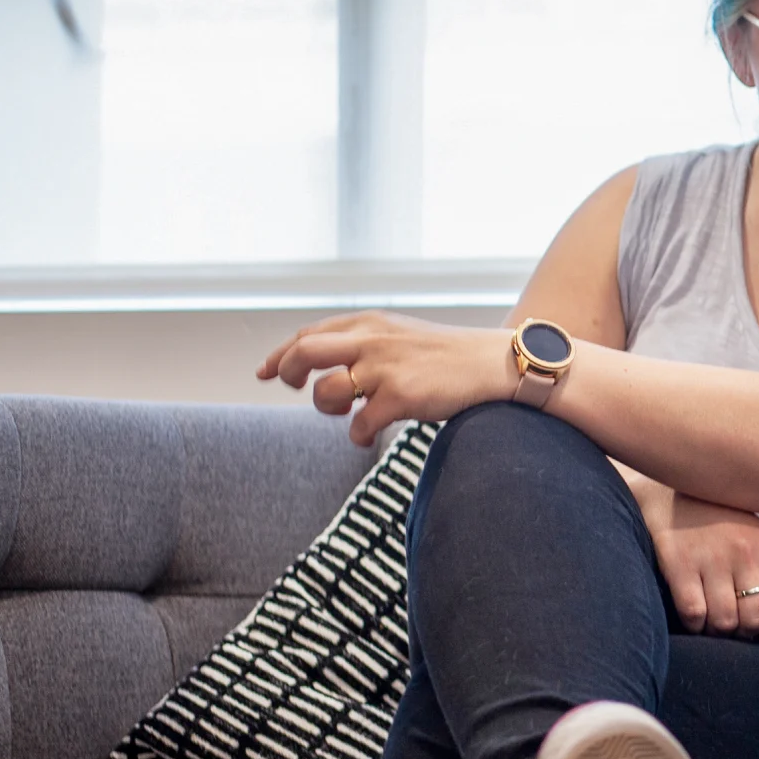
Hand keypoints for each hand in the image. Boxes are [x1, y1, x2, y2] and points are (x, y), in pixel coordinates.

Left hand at [258, 313, 514, 445]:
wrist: (492, 363)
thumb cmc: (446, 355)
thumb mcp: (399, 334)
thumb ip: (362, 341)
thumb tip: (320, 362)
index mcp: (368, 324)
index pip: (308, 335)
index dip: (280, 355)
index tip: (266, 373)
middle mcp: (372, 341)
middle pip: (304, 353)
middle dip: (286, 372)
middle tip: (290, 388)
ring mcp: (385, 368)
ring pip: (325, 393)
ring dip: (328, 409)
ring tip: (350, 412)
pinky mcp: (401, 396)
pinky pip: (359, 425)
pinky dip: (358, 434)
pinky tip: (369, 433)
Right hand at [638, 487, 758, 640]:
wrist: (678, 498)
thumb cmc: (726, 528)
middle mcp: (746, 553)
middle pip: (754, 619)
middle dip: (745, 634)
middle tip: (734, 628)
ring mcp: (713, 558)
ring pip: (723, 621)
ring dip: (718, 632)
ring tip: (714, 622)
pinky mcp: (680, 563)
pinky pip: (693, 614)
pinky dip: (695, 625)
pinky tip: (695, 617)